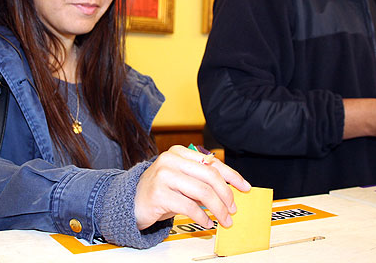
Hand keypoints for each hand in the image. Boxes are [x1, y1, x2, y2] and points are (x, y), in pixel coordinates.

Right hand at [134, 145, 250, 230]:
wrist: (131, 202)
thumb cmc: (160, 191)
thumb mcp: (181, 180)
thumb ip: (201, 180)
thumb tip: (230, 191)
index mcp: (178, 152)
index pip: (212, 162)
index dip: (232, 175)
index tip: (244, 187)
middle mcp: (170, 160)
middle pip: (210, 176)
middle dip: (226, 195)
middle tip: (233, 209)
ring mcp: (163, 176)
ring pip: (202, 192)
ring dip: (218, 209)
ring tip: (224, 219)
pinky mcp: (159, 193)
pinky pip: (189, 206)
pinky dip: (203, 217)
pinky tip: (207, 222)